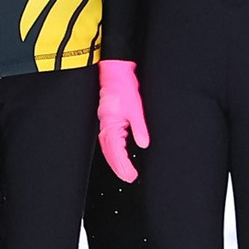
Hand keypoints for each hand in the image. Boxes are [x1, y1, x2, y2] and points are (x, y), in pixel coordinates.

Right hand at [93, 59, 146, 182]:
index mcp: (111, 124)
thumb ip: (139, 128)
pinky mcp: (108, 118)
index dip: (123, 165)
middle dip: (118, 167)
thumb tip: (143, 144)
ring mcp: (105, 122)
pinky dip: (112, 150)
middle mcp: (105, 124)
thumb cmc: (123, 86)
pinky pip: (107, 139)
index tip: (131, 175)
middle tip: (128, 178)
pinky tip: (118, 155)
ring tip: (124, 172)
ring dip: (115, 161)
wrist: (115, 70)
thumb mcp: (136, 108)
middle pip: (109, 152)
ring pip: (107, 147)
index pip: (115, 151)